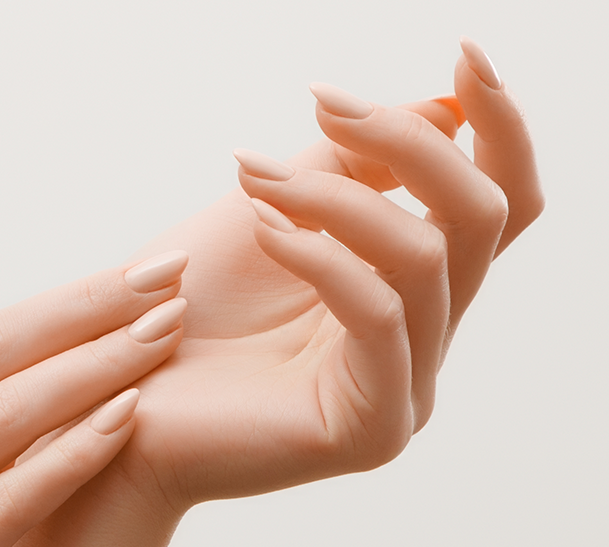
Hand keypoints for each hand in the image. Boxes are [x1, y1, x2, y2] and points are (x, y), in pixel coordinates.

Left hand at [98, 40, 541, 512]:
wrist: (110, 405)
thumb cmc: (179, 315)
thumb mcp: (271, 213)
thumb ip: (351, 166)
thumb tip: (443, 107)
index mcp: (408, 293)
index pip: (493, 207)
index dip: (498, 127)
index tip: (463, 54)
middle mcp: (420, 342)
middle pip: (482, 219)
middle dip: (412, 143)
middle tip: (325, 106)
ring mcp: (403, 390)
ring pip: (427, 258)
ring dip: (337, 196)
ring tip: (254, 178)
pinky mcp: (370, 431)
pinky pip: (378, 315)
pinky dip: (321, 253)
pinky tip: (262, 229)